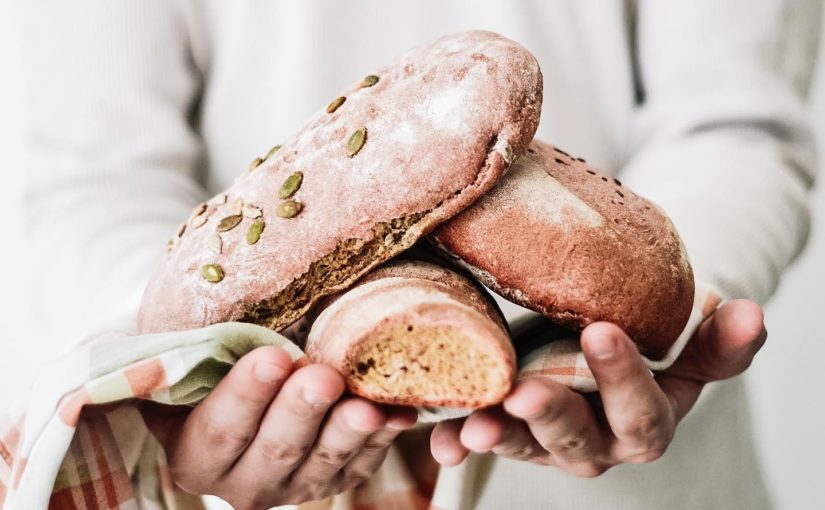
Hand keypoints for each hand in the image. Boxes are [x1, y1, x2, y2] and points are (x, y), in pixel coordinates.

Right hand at [140, 346, 416, 508]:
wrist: (251, 393)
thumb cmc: (215, 370)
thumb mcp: (190, 365)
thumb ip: (188, 358)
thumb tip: (166, 337)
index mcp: (195, 455)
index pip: (219, 429)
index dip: (245, 395)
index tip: (273, 357)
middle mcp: (243, 481)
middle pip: (276, 449)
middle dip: (301, 411)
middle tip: (323, 377)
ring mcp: (295, 486)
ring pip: (324, 461)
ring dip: (347, 432)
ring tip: (366, 406)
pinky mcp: (336, 479)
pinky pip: (363, 462)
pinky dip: (383, 436)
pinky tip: (400, 414)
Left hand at [430, 299, 765, 476]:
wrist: (602, 344)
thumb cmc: (646, 340)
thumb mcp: (683, 340)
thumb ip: (714, 337)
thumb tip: (752, 313)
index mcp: (646, 419)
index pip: (642, 411)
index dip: (625, 378)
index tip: (602, 332)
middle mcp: (598, 441)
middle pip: (578, 439)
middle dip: (552, 415)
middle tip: (524, 390)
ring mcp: (548, 443)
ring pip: (524, 445)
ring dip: (498, 435)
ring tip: (474, 426)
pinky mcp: (509, 430)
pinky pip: (483, 441)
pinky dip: (459, 440)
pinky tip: (442, 438)